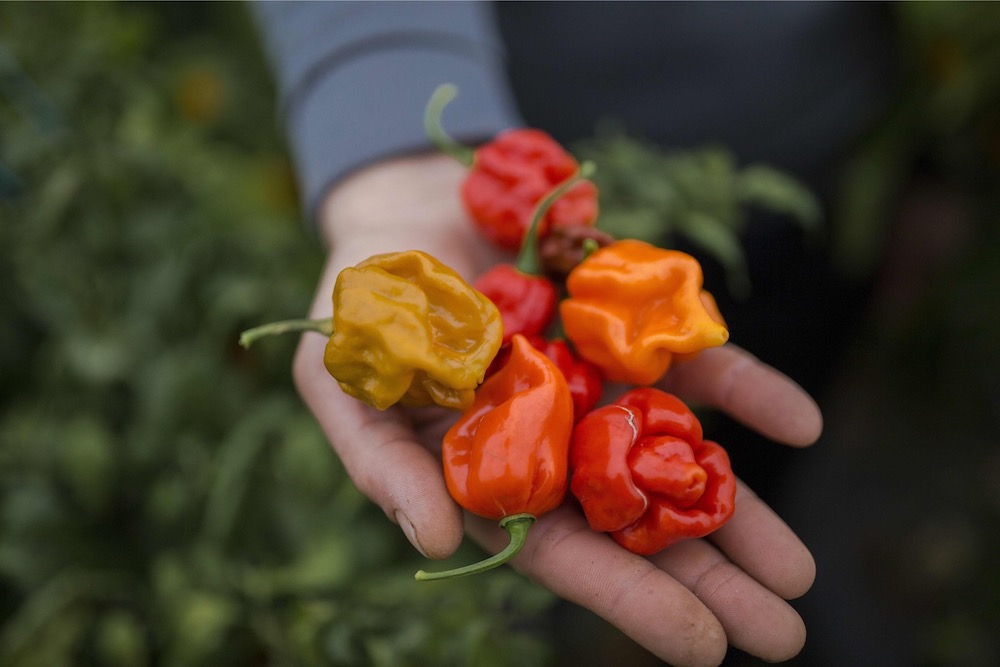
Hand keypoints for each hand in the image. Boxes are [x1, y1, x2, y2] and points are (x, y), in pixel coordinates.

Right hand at [293, 154, 820, 666]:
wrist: (401, 203)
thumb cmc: (360, 306)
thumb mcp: (346, 387)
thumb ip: (384, 464)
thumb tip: (436, 543)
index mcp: (494, 472)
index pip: (562, 550)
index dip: (627, 597)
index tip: (702, 647)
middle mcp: (557, 440)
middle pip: (634, 520)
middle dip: (706, 577)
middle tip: (781, 631)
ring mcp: (601, 383)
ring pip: (677, 454)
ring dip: (740, 509)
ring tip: (795, 571)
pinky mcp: (631, 321)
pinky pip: (698, 359)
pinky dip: (748, 390)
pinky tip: (798, 421)